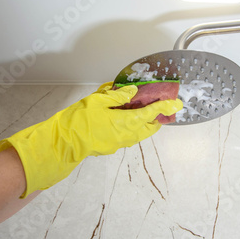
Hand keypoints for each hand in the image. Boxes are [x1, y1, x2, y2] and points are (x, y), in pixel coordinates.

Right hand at [0, 83, 182, 196]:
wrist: (63, 143)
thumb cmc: (78, 121)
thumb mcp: (97, 100)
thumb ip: (118, 96)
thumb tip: (131, 92)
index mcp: (127, 122)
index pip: (152, 113)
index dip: (165, 106)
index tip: (176, 103)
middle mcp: (127, 135)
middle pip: (150, 127)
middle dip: (156, 117)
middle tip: (157, 106)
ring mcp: (120, 143)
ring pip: (140, 133)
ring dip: (143, 122)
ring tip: (138, 110)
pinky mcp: (112, 146)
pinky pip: (128, 135)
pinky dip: (131, 126)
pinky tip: (122, 117)